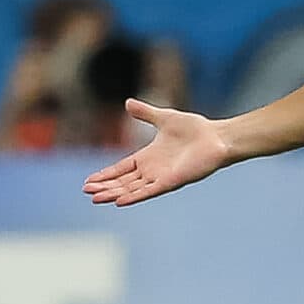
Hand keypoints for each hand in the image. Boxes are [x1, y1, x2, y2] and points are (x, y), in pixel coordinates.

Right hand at [82, 99, 227, 205]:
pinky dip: (133, 196)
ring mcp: (160, 177)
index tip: (89, 182)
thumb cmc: (194, 129)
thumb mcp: (163, 118)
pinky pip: (148, 191)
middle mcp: (152, 170)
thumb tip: (127, 103)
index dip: (106, 175)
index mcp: (148, 157)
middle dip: (105, 186)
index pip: (121, 169)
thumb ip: (145, 113)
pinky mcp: (171, 181)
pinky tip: (119, 201)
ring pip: (131, 189)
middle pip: (123, 181)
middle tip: (87, 191)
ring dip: (114, 193)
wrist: (216, 137)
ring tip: (96, 198)